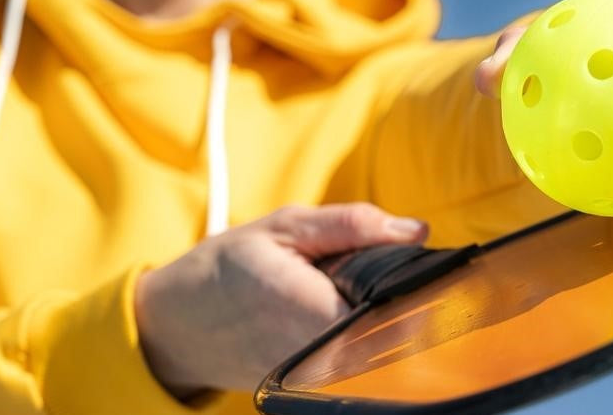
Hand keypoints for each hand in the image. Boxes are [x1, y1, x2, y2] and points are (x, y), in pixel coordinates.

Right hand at [133, 204, 427, 396]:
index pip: (395, 313)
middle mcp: (318, 354)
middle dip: (411, 305)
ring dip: (391, 323)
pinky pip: (361, 365)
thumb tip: (416, 229)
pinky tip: (363, 316)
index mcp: (312, 310)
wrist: (178, 322)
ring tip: (378, 293)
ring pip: (382, 354)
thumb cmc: (229, 267)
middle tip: (408, 276)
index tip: (434, 273)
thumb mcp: (286, 227)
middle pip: (397, 337)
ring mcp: (315, 377)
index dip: (423, 293)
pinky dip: (371, 339)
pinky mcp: (313, 387)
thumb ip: (353, 225)